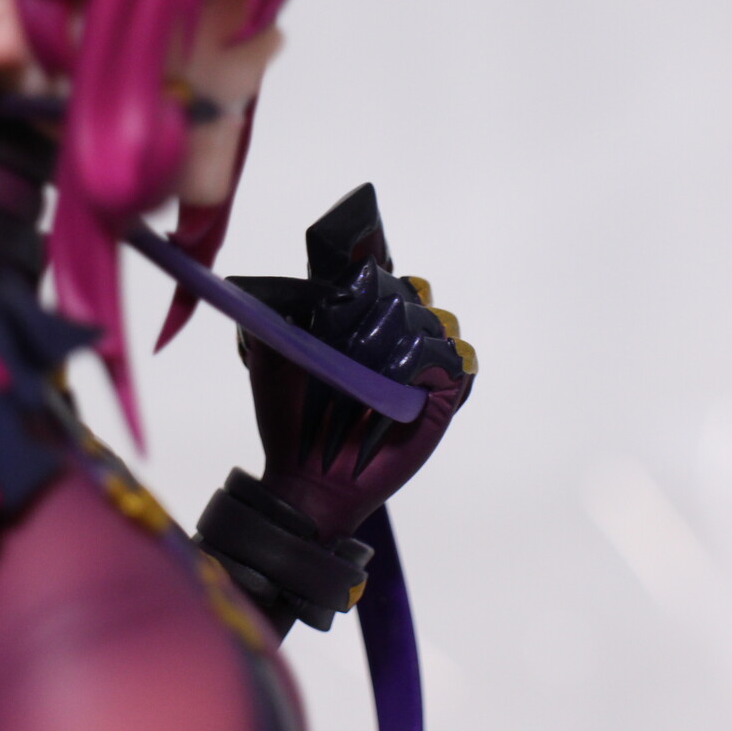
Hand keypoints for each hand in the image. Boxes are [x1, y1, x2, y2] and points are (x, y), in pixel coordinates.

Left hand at [232, 185, 474, 542]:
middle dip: (387, 304)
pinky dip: (435, 362)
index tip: (361, 255)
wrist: (303, 476)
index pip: (383, 273)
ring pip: (439, 320)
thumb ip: (283, 309)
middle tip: (354, 334)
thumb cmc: (287, 418)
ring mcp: (420, 369)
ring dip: (410, 331)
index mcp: (359, 322)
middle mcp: (394, 339)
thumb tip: (297, 272)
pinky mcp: (440, 400)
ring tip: (376, 361)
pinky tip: (405, 377)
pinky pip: (458, 362)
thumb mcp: (273, 354)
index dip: (376, 263)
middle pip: (414, 292)